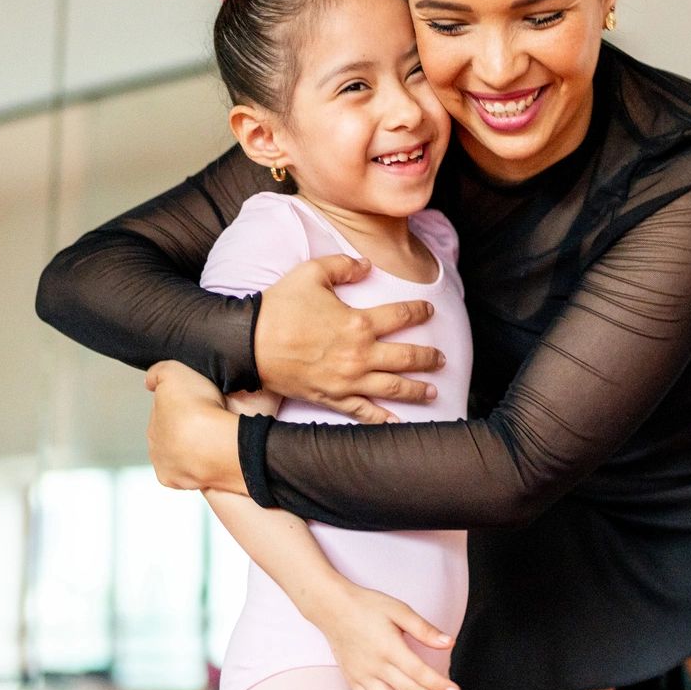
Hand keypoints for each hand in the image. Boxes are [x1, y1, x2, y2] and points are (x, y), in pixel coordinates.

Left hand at [144, 362, 242, 492]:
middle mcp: (155, 448)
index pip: (165, 413)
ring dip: (194, 450)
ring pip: (181, 458)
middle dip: (187, 431)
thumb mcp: (174, 372)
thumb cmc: (198, 408)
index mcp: (152, 423)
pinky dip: (201, 468)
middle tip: (207, 423)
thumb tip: (149, 382)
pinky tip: (212, 458)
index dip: (183, 406)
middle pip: (172, 437)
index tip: (199, 404)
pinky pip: (192, 475)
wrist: (215, 443)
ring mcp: (168, 468)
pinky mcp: (181, 483)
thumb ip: (158, 373)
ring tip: (213, 442)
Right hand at [255, 256, 442, 422]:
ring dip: (416, 390)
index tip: (429, 312)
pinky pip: (363, 412)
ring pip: (392, 387)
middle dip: (428, 358)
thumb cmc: (278, 307)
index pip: (401, 316)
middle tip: (442, 359)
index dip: (419, 313)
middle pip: (406, 357)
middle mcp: (359, 354)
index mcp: (358, 322)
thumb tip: (366, 265)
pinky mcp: (332, 398)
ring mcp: (347, 380)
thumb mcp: (310, 273)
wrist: (249, 343)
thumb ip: (343, 266)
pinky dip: (383, 420)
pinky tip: (398, 423)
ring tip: (432, 392)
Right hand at [313, 583, 461, 689]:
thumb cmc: (368, 605)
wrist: (332, 607)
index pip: (419, 672)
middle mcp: (376, 666)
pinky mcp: (352, 679)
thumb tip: (449, 643)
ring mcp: (362, 675)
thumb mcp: (398, 610)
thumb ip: (423, 629)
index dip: (439, 684)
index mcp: (390, 647)